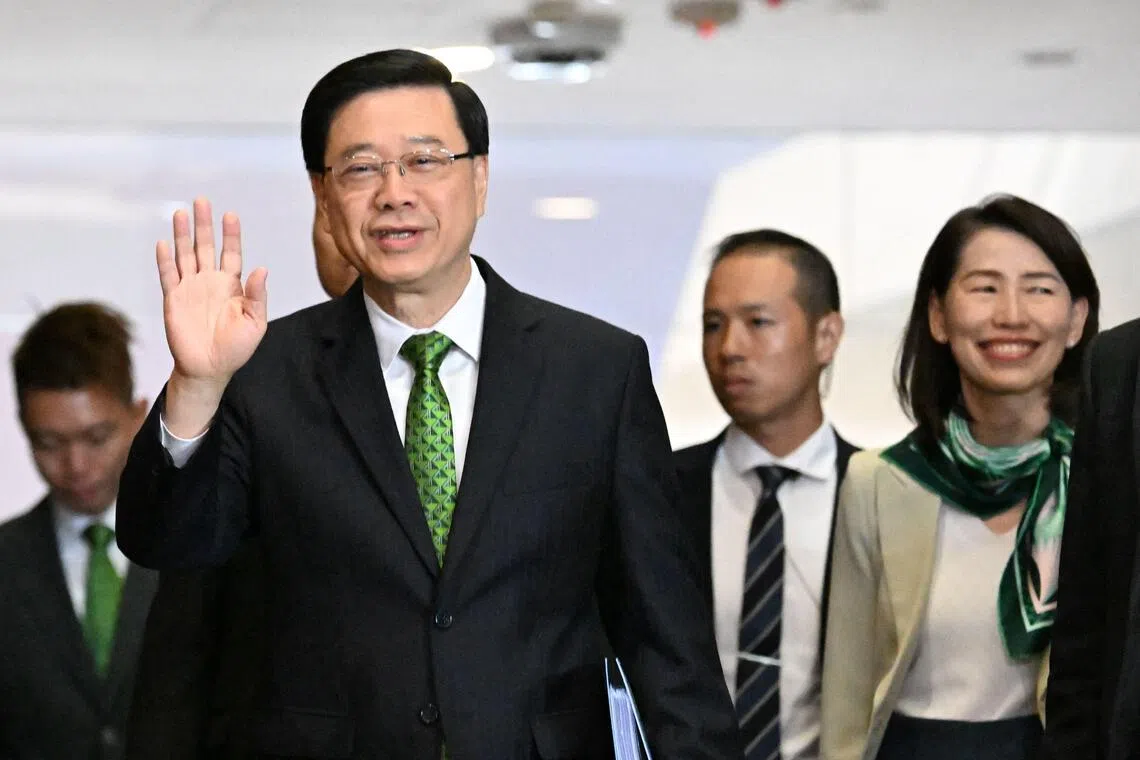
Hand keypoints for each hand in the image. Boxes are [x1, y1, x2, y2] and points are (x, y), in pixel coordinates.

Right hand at [157, 197, 267, 387]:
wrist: (209, 368)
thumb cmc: (236, 348)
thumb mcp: (255, 322)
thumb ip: (257, 296)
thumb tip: (262, 269)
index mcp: (232, 285)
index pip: (231, 253)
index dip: (231, 234)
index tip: (230, 214)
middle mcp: (210, 282)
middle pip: (206, 247)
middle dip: (204, 224)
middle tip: (201, 200)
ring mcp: (190, 288)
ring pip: (185, 255)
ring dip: (182, 235)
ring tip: (180, 213)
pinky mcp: (173, 299)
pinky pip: (168, 275)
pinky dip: (165, 260)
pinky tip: (163, 243)